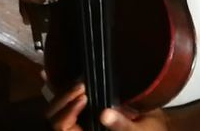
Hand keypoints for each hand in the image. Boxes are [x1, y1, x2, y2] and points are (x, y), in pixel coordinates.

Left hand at [47, 84, 169, 130]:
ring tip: (79, 83)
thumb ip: (123, 126)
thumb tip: (104, 114)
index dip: (68, 112)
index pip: (63, 128)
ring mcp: (79, 120)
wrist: (153, 126)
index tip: (84, 96)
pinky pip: (63, 101)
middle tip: (82, 86)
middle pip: (54, 117)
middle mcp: (81, 128)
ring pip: (55, 109)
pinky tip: (46, 74)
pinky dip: (54, 87)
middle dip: (64, 99)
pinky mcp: (81, 111)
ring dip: (62, 93)